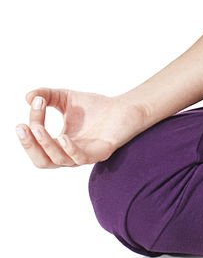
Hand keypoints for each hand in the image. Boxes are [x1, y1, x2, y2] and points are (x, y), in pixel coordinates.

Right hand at [15, 88, 149, 167]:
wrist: (125, 108)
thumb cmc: (95, 107)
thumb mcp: (66, 98)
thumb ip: (48, 96)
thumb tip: (28, 97)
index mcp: (58, 145)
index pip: (38, 140)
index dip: (33, 123)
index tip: (35, 102)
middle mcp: (68, 155)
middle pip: (42, 161)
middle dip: (29, 145)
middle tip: (22, 127)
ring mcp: (84, 156)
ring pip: (59, 160)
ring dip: (46, 145)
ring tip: (40, 129)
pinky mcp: (99, 153)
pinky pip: (80, 158)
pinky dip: (69, 149)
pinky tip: (63, 138)